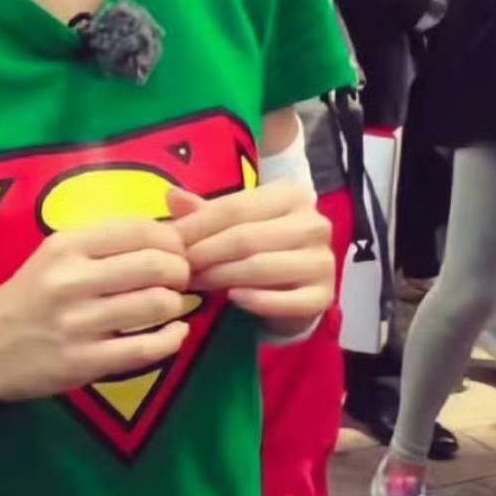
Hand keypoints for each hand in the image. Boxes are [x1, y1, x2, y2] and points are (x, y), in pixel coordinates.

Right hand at [0, 219, 193, 401]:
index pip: (140, 230)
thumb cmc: (30, 292)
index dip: (172, 239)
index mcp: (68, 245)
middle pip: (155, 265)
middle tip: (181, 278)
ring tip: (172, 305)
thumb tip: (167, 237)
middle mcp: (72, 280)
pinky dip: (172, 339)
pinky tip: (175, 333)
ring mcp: (78, 324)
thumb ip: (105, 243)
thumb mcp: (57, 253)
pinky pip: (145, 349)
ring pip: (155, 305)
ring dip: (176, 304)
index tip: (176, 251)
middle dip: (181, 271)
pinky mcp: (84, 363)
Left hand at [166, 182, 334, 328]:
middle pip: (246, 237)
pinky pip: (285, 301)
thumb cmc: (260, 246)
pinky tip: (233, 299)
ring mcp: (322, 260)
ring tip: (197, 283)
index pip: (235, 207)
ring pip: (261, 267)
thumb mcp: (235, 223)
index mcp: (291, 195)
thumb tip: (172, 196)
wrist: (296, 287)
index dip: (198, 224)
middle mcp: (313, 223)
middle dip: (207, 253)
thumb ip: (205, 211)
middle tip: (180, 267)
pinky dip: (255, 301)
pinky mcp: (323, 296)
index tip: (172, 241)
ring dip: (223, 277)